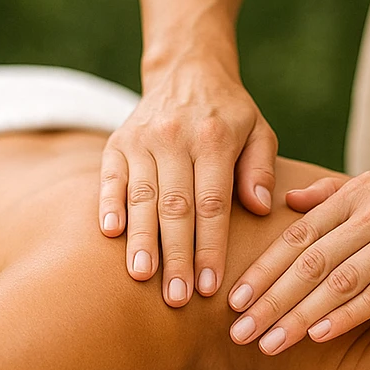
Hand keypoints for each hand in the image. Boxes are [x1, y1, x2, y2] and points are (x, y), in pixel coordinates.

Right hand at [99, 59, 277, 305]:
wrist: (187, 72)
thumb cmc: (230, 115)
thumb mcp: (259, 131)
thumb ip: (260, 169)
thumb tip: (260, 208)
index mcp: (215, 139)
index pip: (213, 204)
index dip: (211, 247)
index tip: (211, 285)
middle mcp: (176, 137)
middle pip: (176, 207)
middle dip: (176, 256)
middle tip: (176, 298)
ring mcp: (143, 139)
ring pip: (141, 196)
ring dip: (141, 240)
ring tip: (142, 276)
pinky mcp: (117, 142)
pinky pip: (111, 177)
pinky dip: (109, 205)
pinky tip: (111, 235)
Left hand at [227, 155, 369, 351]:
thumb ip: (332, 193)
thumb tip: (289, 201)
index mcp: (355, 196)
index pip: (297, 236)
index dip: (263, 269)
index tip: (232, 299)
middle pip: (308, 263)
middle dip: (269, 300)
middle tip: (236, 332)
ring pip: (338, 282)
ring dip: (299, 316)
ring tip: (267, 343)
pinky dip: (348, 314)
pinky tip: (320, 335)